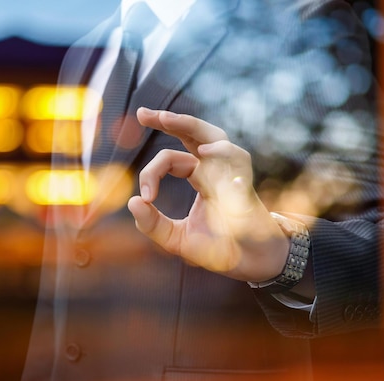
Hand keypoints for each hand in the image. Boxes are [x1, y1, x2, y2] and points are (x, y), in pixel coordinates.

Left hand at [127, 107, 289, 281]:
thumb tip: (133, 202)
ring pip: (215, 136)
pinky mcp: (247, 188)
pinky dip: (223, 154)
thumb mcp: (176, 239)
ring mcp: (232, 175)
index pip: (171, 159)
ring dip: (190, 125)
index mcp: (199, 177)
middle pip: (194, 134)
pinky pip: (238, 162)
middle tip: (141, 114)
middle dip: (170, 121)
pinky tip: (205, 153)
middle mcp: (216, 170)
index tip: (146, 197)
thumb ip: (153, 225)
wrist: (251, 264)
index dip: (151, 173)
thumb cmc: (218, 249)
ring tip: (166, 119)